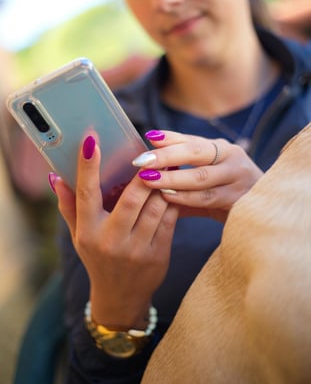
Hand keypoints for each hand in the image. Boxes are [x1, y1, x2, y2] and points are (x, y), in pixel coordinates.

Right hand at [53, 135, 178, 329]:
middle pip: (132, 199)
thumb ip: (69, 206)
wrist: (120, 297)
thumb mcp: (79, 235)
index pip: (86, 194)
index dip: (87, 166)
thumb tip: (55, 177)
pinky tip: (175, 186)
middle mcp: (111, 241)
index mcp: (88, 232)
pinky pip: (169, 219)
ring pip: (155, 206)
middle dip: (144, 174)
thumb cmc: (97, 258)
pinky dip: (173, 200)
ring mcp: (137, 249)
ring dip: (163, 183)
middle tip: (151, 154)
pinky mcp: (158, 254)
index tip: (91, 140)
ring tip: (168, 164)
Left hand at [132, 130, 262, 221]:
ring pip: (201, 176)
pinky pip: (208, 197)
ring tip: (149, 180)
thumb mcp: (204, 182)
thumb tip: (143, 175)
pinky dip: (186, 197)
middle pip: (197, 152)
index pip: (192, 140)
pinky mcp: (241, 198)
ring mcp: (238, 177)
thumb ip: (180, 176)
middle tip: (142, 161)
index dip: (171, 138)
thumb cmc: (224, 195)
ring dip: (173, 179)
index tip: (149, 137)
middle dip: (167, 155)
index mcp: (222, 149)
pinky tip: (167, 197)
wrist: (262, 214)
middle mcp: (232, 157)